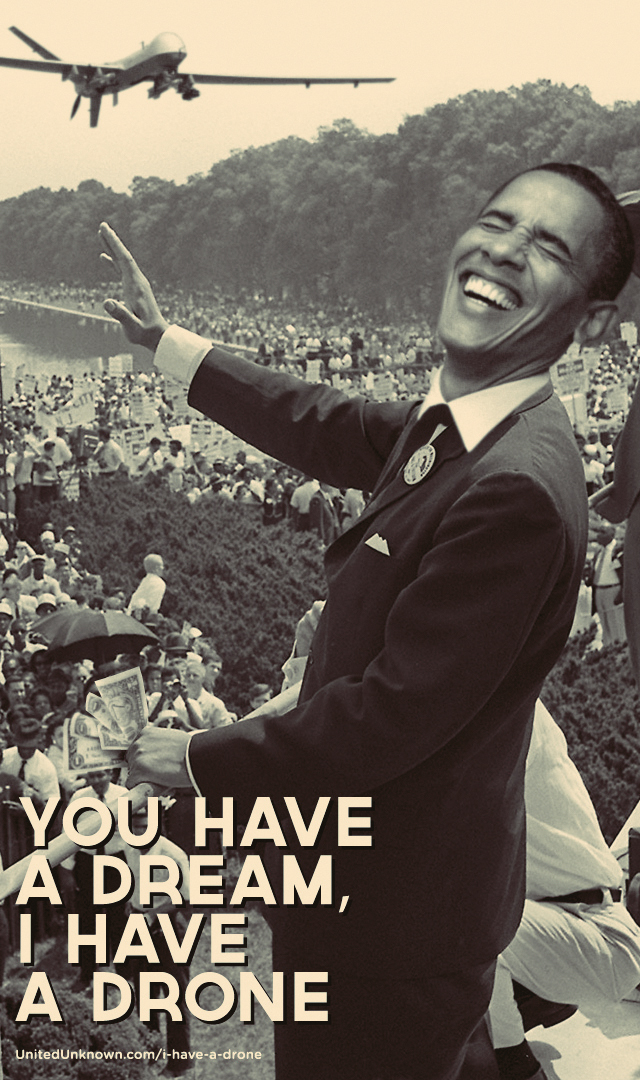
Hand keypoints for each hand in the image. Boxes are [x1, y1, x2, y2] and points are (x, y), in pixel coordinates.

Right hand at [99, 222, 168, 350]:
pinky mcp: (134, 289)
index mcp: (136, 286)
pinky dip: (113, 262)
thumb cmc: (144, 333)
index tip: (105, 229)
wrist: (157, 336)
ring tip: (101, 234)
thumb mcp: (132, 326)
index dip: (115, 244)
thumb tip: (107, 302)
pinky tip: (104, 257)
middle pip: (124, 256)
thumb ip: (121, 314)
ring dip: (112, 247)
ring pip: (122, 261)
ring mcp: (136, 284)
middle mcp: (137, 281)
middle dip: (113, 240)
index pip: (124, 259)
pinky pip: (122, 271)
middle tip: (102, 225)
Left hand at [126, 727, 191, 788]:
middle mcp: (138, 743)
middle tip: (158, 772)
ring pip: (132, 774)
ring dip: (143, 778)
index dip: (144, 759)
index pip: (136, 749)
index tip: (154, 764)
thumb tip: (157, 753)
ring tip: (160, 777)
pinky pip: (131, 784)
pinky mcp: (138, 772)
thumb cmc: (189, 749)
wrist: (196, 756)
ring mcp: (137, 757)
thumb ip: (159, 743)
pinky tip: (155, 783)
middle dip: (141, 768)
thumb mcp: (171, 738)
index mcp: (145, 733)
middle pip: (131, 761)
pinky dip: (141, 787)